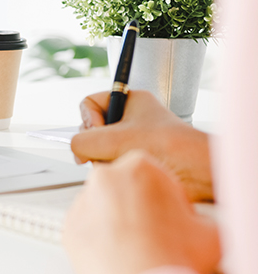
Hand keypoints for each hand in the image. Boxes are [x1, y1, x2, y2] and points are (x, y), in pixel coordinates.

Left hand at [63, 150, 220, 273]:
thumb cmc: (172, 257)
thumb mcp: (210, 230)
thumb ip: (200, 215)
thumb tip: (200, 221)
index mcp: (140, 167)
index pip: (154, 174)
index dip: (167, 197)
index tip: (171, 214)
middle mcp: (105, 177)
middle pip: (125, 187)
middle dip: (138, 206)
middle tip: (154, 233)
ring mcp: (83, 201)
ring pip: (103, 206)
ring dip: (116, 221)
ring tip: (136, 246)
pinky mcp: (69, 225)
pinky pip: (86, 227)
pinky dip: (99, 238)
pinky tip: (117, 253)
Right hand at [71, 90, 212, 200]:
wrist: (197, 172)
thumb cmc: (166, 147)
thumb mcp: (112, 139)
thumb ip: (81, 142)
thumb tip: (76, 151)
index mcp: (130, 101)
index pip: (90, 103)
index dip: (88, 118)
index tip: (97, 131)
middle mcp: (131, 119)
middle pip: (92, 129)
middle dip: (95, 144)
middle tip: (106, 151)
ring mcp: (134, 140)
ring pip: (100, 149)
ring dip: (104, 159)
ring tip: (121, 163)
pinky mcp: (138, 160)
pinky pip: (112, 163)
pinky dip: (114, 170)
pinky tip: (126, 172)